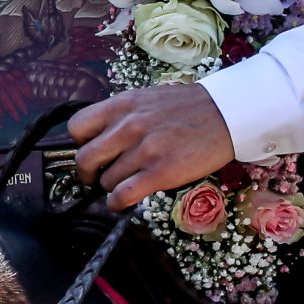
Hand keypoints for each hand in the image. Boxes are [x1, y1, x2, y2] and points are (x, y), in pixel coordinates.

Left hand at [67, 83, 237, 212]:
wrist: (226, 114)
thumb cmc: (186, 108)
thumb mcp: (145, 100)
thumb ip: (120, 116)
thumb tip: (98, 140)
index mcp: (121, 105)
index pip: (77, 128)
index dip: (80, 144)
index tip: (92, 152)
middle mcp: (128, 126)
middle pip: (85, 159)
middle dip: (88, 173)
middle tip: (97, 177)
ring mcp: (144, 150)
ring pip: (106, 180)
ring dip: (111, 187)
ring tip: (126, 184)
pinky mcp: (161, 172)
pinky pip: (122, 195)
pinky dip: (117, 203)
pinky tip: (123, 202)